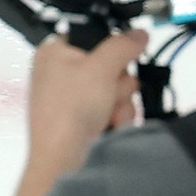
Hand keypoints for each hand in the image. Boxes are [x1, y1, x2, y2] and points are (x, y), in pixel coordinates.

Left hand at [4, 31, 143, 195]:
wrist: (62, 162)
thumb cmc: (71, 108)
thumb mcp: (100, 67)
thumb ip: (123, 45)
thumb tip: (140, 33)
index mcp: (54, 52)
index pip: (94, 36)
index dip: (112, 49)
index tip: (123, 57)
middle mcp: (62, 74)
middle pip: (110, 66)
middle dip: (118, 83)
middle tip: (110, 93)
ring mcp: (73, 100)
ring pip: (116, 91)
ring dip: (120, 104)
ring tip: (108, 116)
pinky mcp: (84, 122)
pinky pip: (113, 111)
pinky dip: (116, 119)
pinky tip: (109, 128)